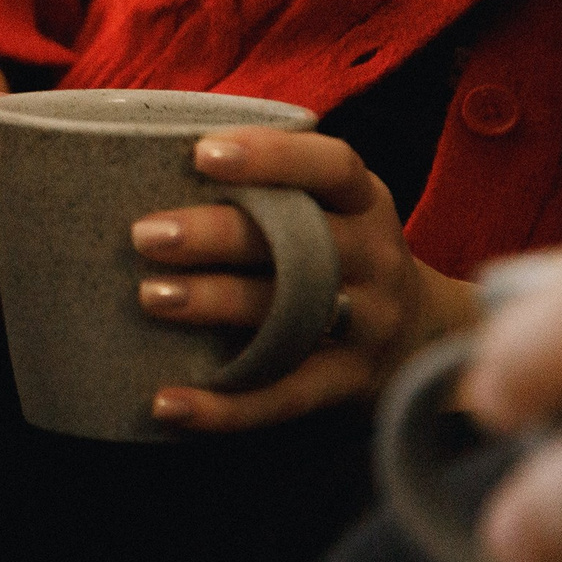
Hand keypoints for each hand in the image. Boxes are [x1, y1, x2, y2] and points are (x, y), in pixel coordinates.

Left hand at [141, 129, 473, 432]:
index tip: (202, 154)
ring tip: (151, 296)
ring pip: (290, 314)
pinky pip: (284, 396)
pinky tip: (166, 403)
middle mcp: (375, 259)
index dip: (272, 156)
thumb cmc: (337, 253)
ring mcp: (370, 324)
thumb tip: (141, 170)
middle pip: (302, 242)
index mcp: (364, 204)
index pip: (331, 167)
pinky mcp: (349, 382)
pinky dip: (223, 407)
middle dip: (219, 235)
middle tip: (146, 235)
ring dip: (216, 304)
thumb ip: (267, 192)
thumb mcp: (327, 211)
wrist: (420, 336)